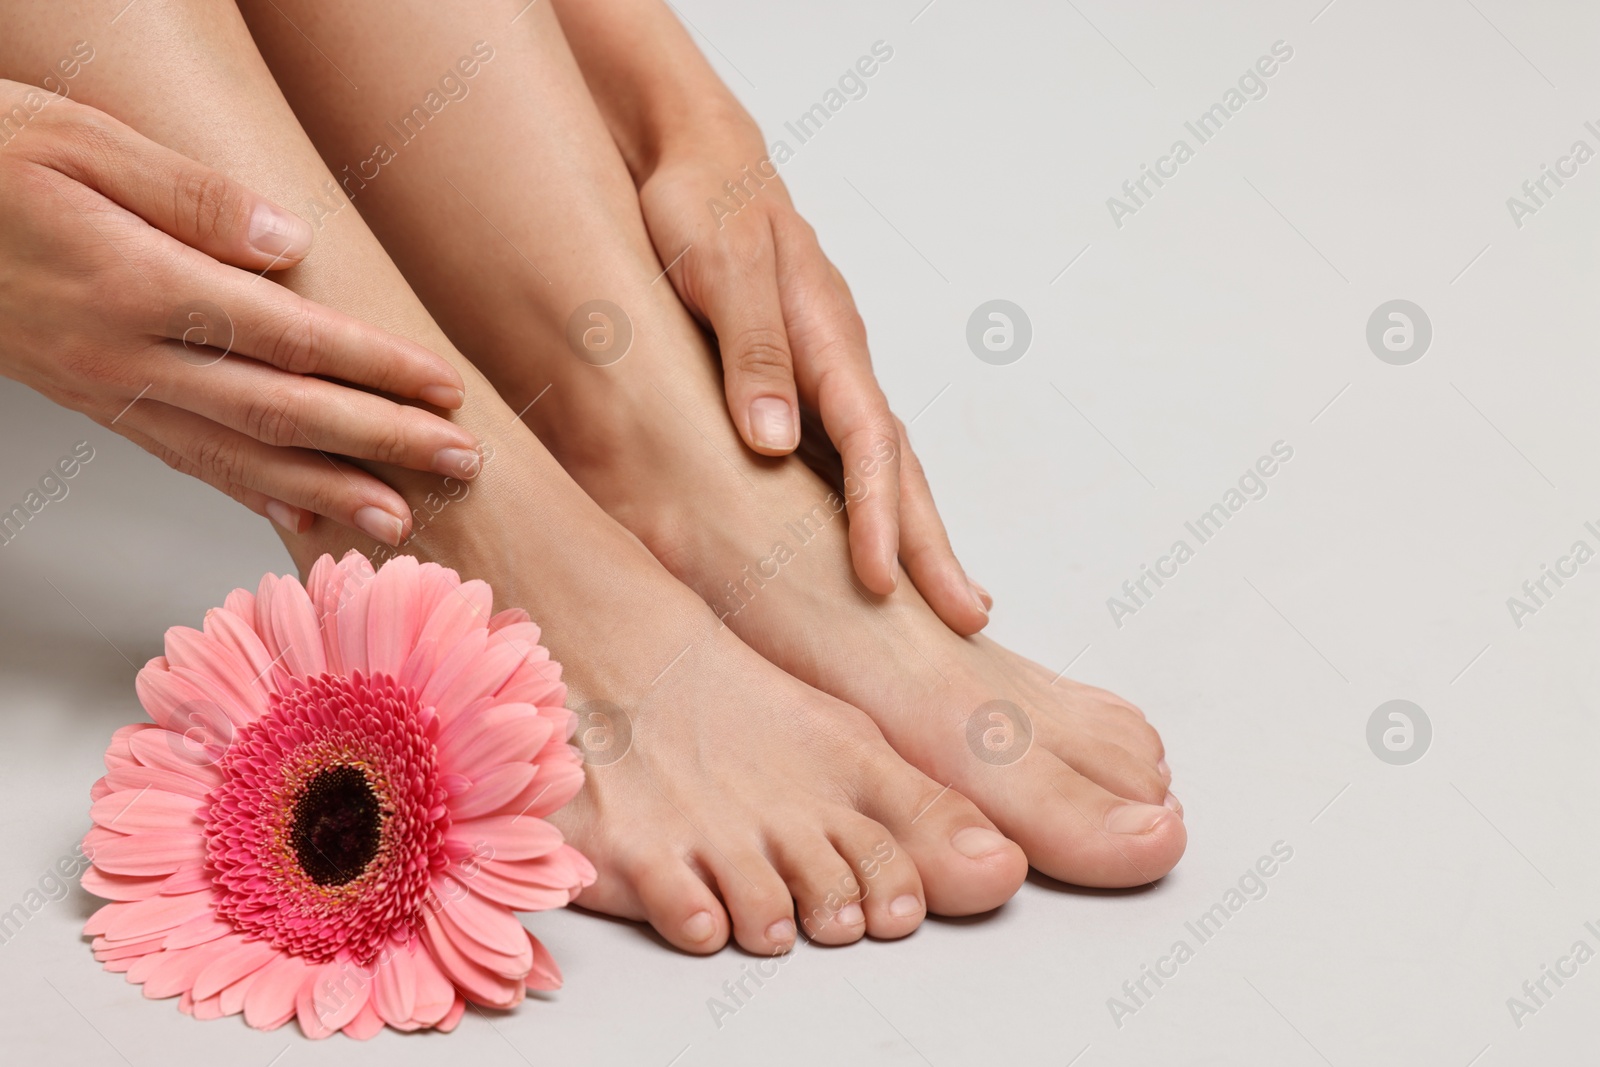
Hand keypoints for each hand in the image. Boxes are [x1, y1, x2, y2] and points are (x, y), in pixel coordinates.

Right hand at [0, 82, 479, 545]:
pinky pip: (187, 460)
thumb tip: (289, 243)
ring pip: (237, 456)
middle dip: (379, 444)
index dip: (373, 369)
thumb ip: (190, 194)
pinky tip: (300, 516)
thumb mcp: (81, 141)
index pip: (287, 338)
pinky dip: (251, 494)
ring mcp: (110, 388)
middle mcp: (126, 353)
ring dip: (327, 491)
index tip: (443, 390)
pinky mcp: (99, 403)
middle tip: (460, 466)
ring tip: (400, 520)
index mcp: (135, 282)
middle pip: (280, 412)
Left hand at [637, 120, 991, 632]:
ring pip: (884, 464)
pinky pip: (850, 453)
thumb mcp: (718, 270)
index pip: (869, 445)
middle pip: (900, 466)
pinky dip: (874, 500)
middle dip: (934, 545)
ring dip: (915, 530)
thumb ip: (750, 353)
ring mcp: (829, 373)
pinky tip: (875, 538)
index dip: (876, 519)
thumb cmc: (705, 206)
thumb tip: (776, 445)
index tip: (882, 586)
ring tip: (947, 597)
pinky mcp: (804, 379)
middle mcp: (842, 362)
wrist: (700, 155)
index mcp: (829, 340)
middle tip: (973, 618)